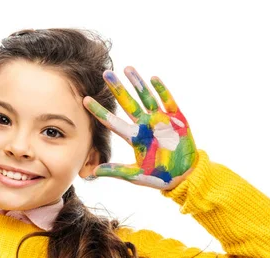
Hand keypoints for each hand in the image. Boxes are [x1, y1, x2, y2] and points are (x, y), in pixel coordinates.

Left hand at [83, 67, 197, 190]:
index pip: (112, 121)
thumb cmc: (159, 176)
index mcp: (134, 137)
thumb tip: (94, 172)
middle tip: (105, 73)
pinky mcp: (177, 119)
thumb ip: (117, 171)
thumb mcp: (136, 175)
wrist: (185, 176)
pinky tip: (153, 78)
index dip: (99, 111)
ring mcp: (161, 120)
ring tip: (127, 68)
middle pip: (128, 103)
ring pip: (146, 97)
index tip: (85, 100)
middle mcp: (145, 125)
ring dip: (138, 83)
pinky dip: (162, 90)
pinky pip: (168, 101)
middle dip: (117, 89)